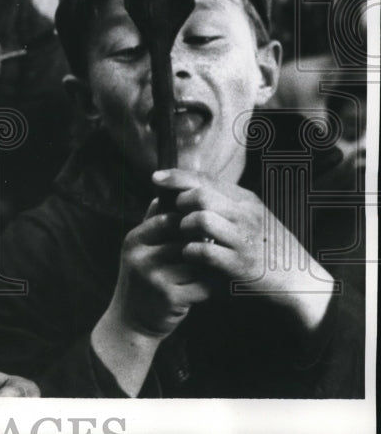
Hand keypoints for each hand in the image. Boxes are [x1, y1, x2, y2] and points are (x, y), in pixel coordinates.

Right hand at [90, 200, 212, 395]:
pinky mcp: (170, 299)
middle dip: (201, 244)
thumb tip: (164, 192)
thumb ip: (151, 222)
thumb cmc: (140, 279)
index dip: (189, 221)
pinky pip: (203, 286)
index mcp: (134, 239)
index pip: (169, 218)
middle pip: (187, 239)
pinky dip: (208, 288)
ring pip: (198, 262)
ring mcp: (154, 278)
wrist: (130, 321)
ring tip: (205, 271)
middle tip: (210, 249)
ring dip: (207, 267)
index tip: (200, 228)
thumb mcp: (137, 248)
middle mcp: (141, 256)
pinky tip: (202, 289)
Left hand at [154, 168, 332, 330]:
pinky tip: (191, 255)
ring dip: (184, 227)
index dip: (177, 176)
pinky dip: (190, 251)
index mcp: (247, 201)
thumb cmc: (271, 248)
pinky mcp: (240, 266)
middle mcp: (246, 216)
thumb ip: (227, 203)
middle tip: (177, 215)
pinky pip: (204, 251)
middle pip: (200, 195)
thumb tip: (190, 190)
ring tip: (185, 236)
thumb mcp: (254, 217)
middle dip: (180, 203)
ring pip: (200, 219)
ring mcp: (244, 240)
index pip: (206, 179)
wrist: (302, 282)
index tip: (155, 177)